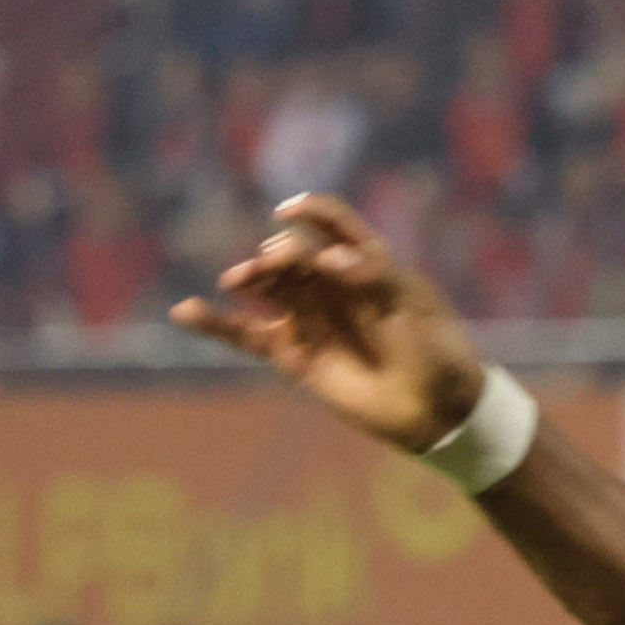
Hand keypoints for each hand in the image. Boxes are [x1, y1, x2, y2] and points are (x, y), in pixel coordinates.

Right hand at [171, 194, 485, 451]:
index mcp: (367, 264)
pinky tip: (185, 312)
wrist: (439, 411)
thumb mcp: (415, 308)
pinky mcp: (293, 354)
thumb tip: (327, 257)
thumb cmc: (439, 352)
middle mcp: (331, 285)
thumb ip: (374, 277)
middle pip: (294, 257)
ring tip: (239, 280)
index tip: (291, 213)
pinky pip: (246, 335)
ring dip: (250, 277)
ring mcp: (309, 318)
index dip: (312, 213)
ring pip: (267, 288)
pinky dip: (214, 324)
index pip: (334, 225)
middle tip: (275, 262)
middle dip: (281, 255)